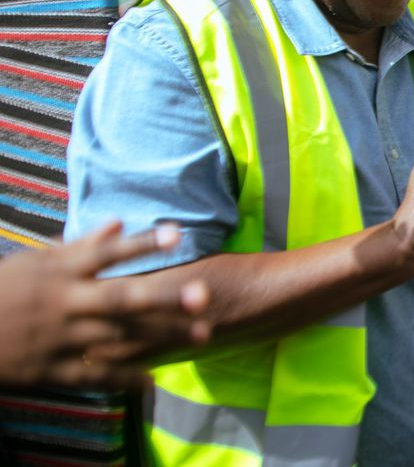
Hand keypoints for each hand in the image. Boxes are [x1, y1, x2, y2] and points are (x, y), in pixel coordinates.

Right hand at [0, 222, 210, 390]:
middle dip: (164, 298)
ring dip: (161, 336)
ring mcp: (59, 338)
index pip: (107, 253)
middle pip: (122, 298)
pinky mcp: (49, 369)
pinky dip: (121, 380)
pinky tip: (152, 382)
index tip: (176, 234)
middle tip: (204, 295)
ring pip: (119, 338)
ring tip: (204, 334)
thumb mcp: (35, 261)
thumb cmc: (1, 290)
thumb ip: (80, 244)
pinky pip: (91, 376)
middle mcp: (65, 302)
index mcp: (60, 272)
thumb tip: (119, 222)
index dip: (141, 243)